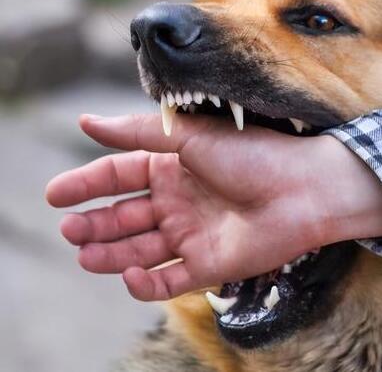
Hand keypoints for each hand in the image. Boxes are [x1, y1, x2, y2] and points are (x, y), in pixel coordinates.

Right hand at [45, 114, 381, 300]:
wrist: (304, 188)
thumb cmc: (253, 154)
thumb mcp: (189, 135)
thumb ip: (138, 134)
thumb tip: (85, 122)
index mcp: (173, 167)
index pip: (119, 175)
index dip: (86, 185)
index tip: (54, 195)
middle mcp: (179, 201)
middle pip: (125, 216)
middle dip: (94, 224)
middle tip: (69, 230)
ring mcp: (193, 235)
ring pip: (140, 249)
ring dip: (110, 253)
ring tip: (84, 254)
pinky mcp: (209, 265)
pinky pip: (169, 280)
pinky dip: (146, 282)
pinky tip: (129, 274)